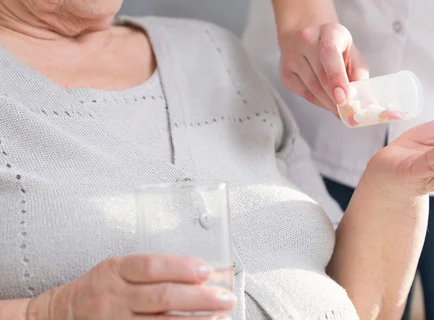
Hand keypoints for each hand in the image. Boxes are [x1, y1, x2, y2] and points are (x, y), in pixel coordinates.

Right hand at [27, 254, 234, 319]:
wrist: (60, 313)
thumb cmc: (99, 288)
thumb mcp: (117, 269)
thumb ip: (151, 271)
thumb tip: (199, 275)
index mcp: (116, 270)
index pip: (151, 266)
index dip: (181, 268)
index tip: (207, 271)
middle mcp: (114, 297)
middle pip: (161, 297)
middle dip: (198, 299)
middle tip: (225, 298)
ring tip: (220, 318)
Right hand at [278, 23, 368, 114]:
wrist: (308, 38)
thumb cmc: (335, 48)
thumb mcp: (352, 53)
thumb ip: (359, 74)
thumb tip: (362, 100)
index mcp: (329, 31)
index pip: (330, 54)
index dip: (337, 78)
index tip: (344, 99)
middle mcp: (306, 40)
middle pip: (321, 76)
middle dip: (336, 99)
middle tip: (348, 114)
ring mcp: (291, 56)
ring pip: (312, 88)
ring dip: (328, 103)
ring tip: (340, 111)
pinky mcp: (285, 72)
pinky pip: (304, 93)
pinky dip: (318, 102)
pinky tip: (327, 103)